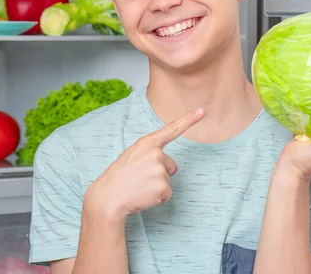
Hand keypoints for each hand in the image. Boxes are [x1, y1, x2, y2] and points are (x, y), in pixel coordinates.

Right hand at [83, 108, 205, 222]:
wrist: (108, 198)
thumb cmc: (119, 177)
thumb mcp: (132, 156)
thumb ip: (151, 154)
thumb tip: (173, 167)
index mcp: (146, 143)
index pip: (172, 129)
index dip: (189, 119)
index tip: (202, 110)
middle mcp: (155, 153)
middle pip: (171, 165)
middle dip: (159, 174)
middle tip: (139, 178)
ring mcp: (159, 170)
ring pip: (168, 180)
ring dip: (156, 186)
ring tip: (138, 186)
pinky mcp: (163, 186)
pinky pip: (167, 193)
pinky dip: (157, 197)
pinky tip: (143, 195)